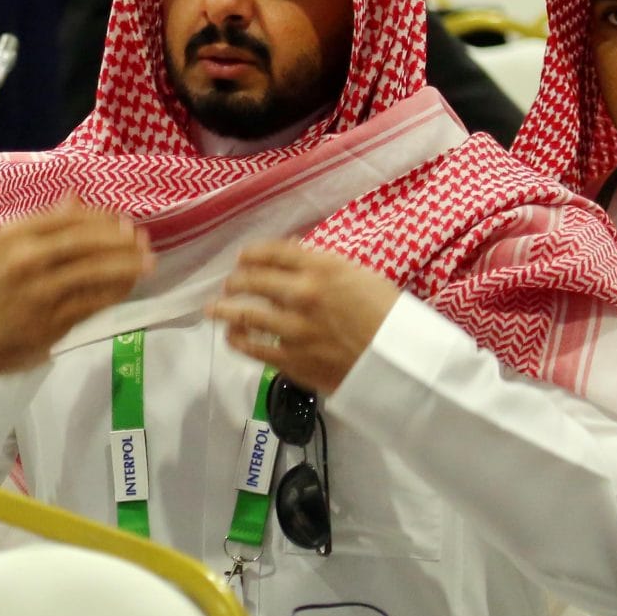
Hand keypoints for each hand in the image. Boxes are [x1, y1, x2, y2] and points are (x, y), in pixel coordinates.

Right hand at [0, 198, 154, 374]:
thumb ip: (39, 223)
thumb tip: (75, 198)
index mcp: (12, 236)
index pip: (66, 218)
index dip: (99, 217)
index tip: (120, 219)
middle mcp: (27, 259)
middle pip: (85, 242)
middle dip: (119, 239)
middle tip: (141, 239)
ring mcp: (42, 291)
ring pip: (95, 271)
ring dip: (127, 265)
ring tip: (148, 261)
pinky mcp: (54, 320)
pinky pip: (94, 301)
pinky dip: (116, 291)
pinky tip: (128, 285)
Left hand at [206, 241, 400, 395]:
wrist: (402, 363)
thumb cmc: (390, 316)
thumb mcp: (361, 276)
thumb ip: (324, 265)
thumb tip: (294, 252)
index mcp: (323, 268)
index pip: (273, 252)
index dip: (252, 253)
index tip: (243, 258)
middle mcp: (302, 294)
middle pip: (252, 280)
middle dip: (235, 281)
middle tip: (229, 284)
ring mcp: (293, 329)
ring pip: (243, 314)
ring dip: (224, 309)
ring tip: (214, 309)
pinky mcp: (290, 359)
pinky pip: (252, 348)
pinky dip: (237, 340)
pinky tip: (232, 336)